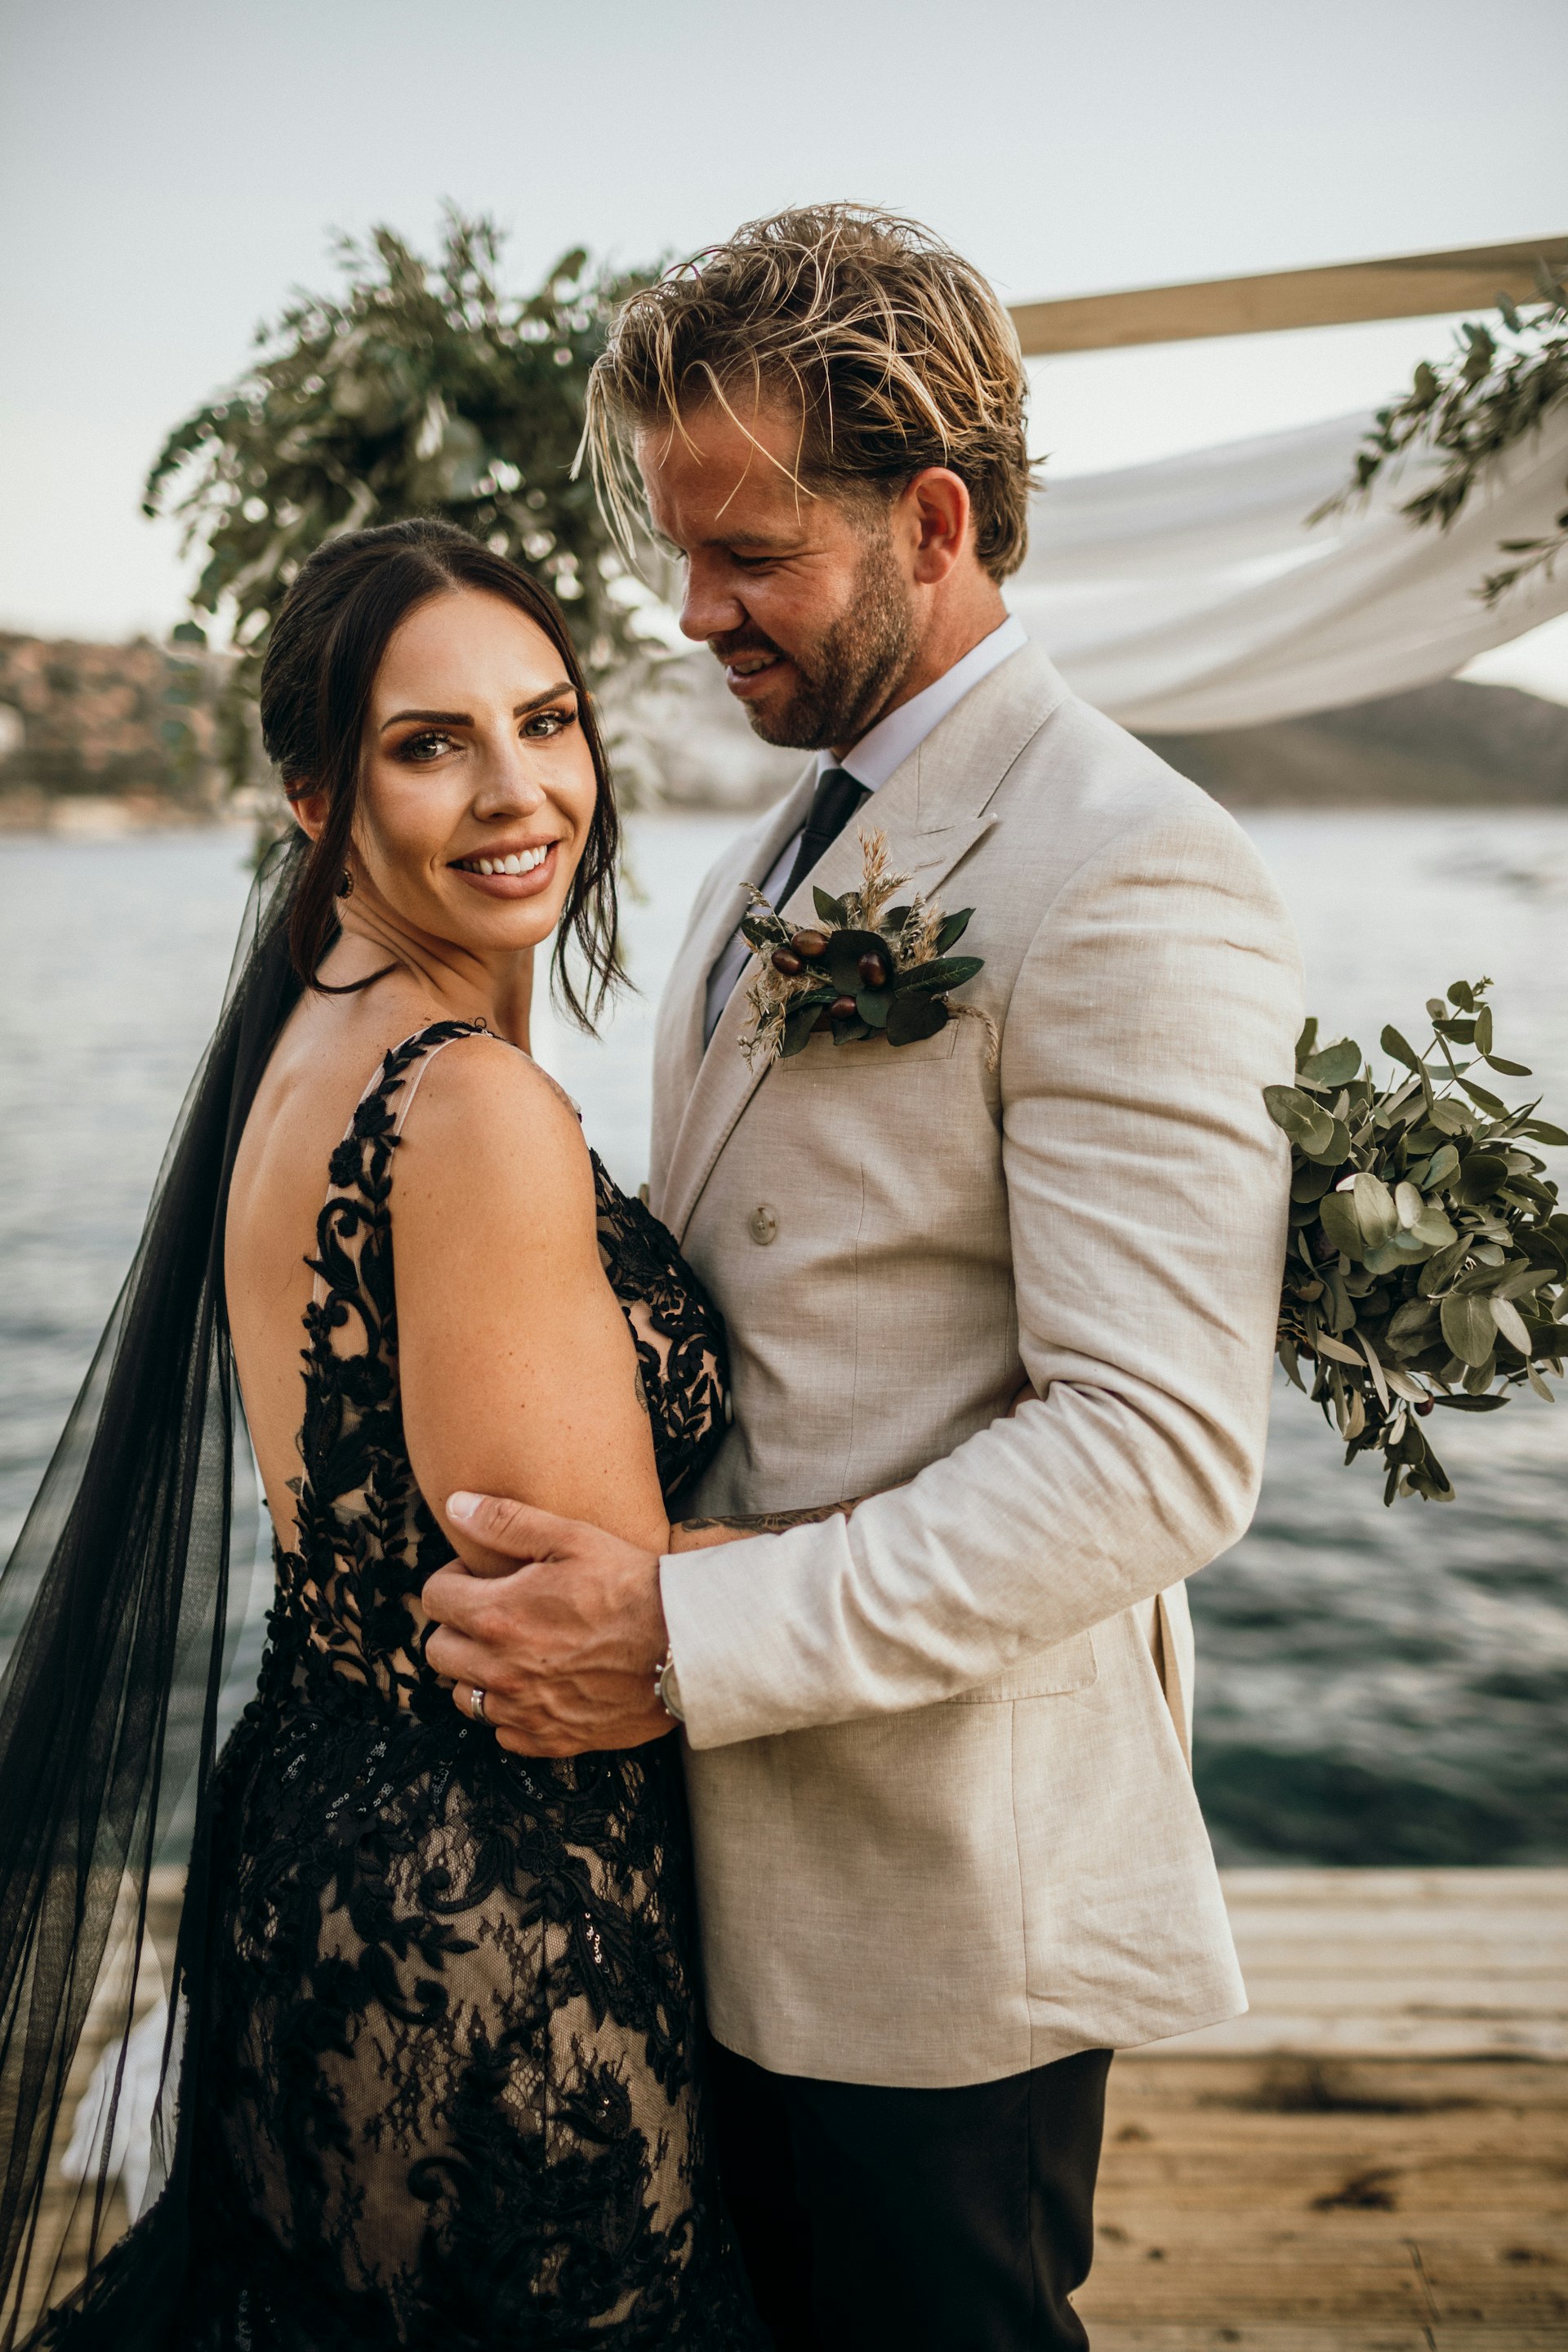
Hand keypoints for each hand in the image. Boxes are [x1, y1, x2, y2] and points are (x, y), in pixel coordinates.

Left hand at [423, 1494, 670, 1756]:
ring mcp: (524, 1710)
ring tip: (514, 1649)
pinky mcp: (551, 1738)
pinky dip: (511, 1711)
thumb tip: (456, 1506)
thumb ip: (505, 1521)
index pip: (433, 1599)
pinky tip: (539, 1685)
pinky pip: (503, 1733)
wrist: (686, 1646)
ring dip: (476, 1671)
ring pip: (464, 1696)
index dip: (454, 1579)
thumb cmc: (632, 1587)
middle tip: (494, 1610)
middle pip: (437, 1651)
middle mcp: (500, 1670)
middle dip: (456, 1626)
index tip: (482, 1576)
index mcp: (496, 1616)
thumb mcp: (571, 1538)